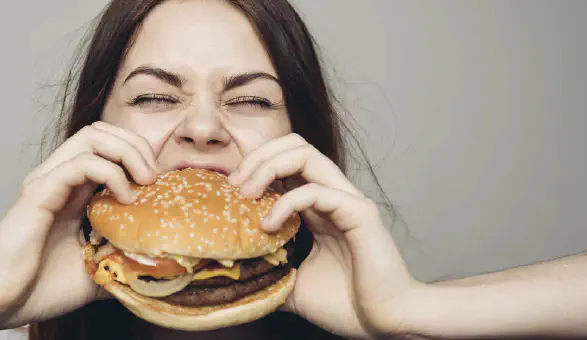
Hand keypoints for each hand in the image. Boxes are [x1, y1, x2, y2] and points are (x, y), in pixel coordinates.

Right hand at [0, 121, 158, 329]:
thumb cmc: (40, 289)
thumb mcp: (96, 270)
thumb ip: (121, 257)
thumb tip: (155, 260)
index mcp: (72, 191)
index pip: (107, 146)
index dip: (139, 154)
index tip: (161, 184)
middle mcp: (59, 178)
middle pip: (103, 131)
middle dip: (137, 146)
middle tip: (156, 178)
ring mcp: (48, 182)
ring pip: (92, 135)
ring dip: (127, 151)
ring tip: (145, 181)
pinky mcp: (39, 192)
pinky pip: (81, 163)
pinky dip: (111, 173)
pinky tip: (125, 198)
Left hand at [228, 133, 424, 338]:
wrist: (385, 323)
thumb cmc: (347, 303)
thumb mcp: (293, 283)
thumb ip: (270, 270)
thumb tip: (235, 275)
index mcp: (319, 205)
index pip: (286, 160)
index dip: (255, 165)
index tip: (229, 191)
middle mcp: (334, 194)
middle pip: (294, 144)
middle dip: (258, 157)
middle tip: (233, 186)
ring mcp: (348, 200)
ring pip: (306, 154)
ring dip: (268, 167)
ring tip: (246, 194)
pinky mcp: (359, 214)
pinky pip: (317, 191)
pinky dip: (286, 203)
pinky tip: (268, 225)